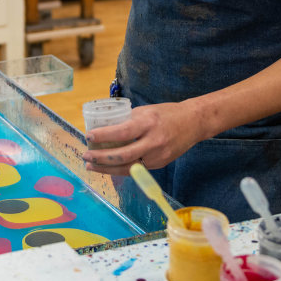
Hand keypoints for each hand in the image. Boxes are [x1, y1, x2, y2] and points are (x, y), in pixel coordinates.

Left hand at [82, 101, 206, 175]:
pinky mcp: (160, 164)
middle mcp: (154, 141)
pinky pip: (136, 169)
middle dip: (101, 158)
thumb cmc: (167, 113)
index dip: (104, 136)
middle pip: (123, 155)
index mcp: (148, 123)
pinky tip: (108, 168)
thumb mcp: (146, 111)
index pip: (123, 132)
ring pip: (128, 167)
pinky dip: (120, 169)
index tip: (88, 136)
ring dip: (107, 168)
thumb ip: (128, 120)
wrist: (194, 122)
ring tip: (91, 165)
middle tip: (86, 155)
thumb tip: (106, 128)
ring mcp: (158, 155)